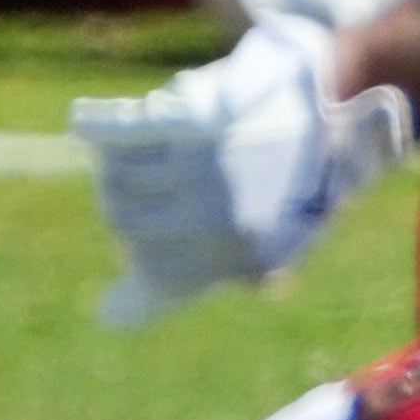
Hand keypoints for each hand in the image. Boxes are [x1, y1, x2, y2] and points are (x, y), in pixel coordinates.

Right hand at [67, 16, 412, 320]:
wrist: (336, 102)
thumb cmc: (307, 176)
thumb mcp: (282, 237)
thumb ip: (217, 273)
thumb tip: (114, 317)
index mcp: (243, 255)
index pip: (152, 267)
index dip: (138, 253)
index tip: (136, 244)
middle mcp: (219, 220)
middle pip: (124, 217)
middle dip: (120, 199)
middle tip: (131, 178)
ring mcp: (204, 170)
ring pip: (119, 174)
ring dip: (116, 159)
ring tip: (133, 145)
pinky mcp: (192, 122)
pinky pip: (120, 132)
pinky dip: (97, 124)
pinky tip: (84, 119)